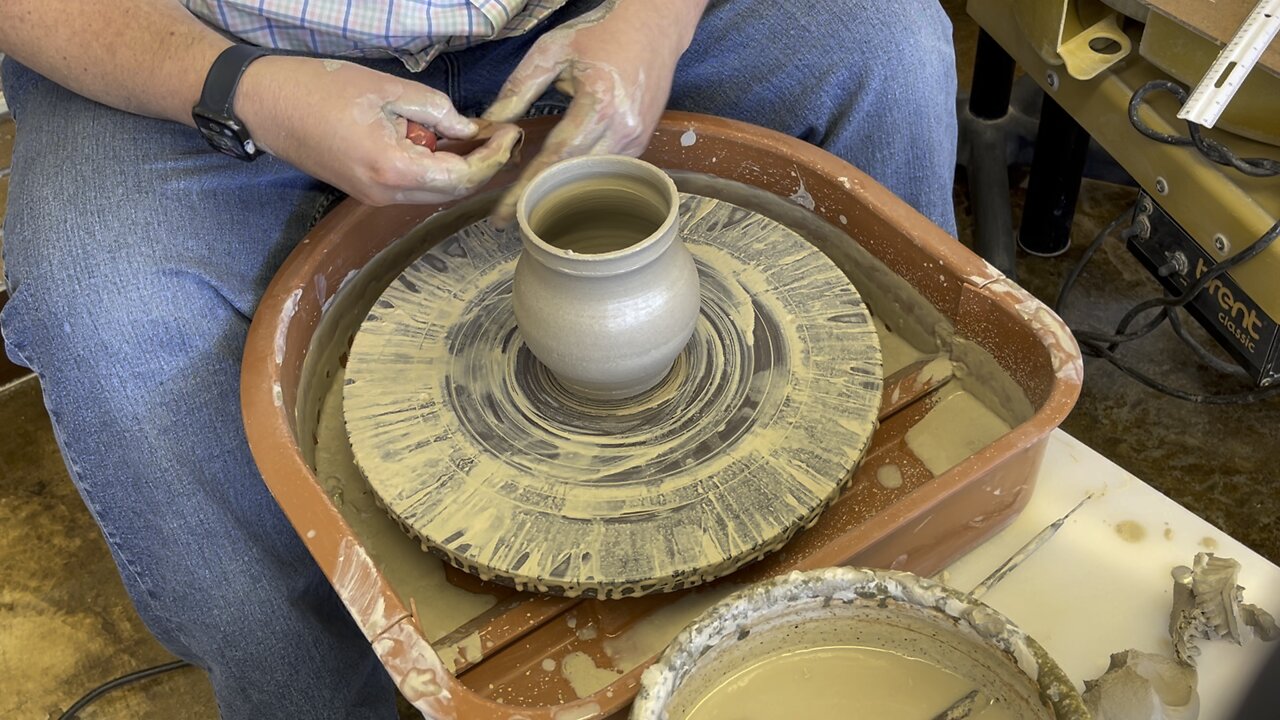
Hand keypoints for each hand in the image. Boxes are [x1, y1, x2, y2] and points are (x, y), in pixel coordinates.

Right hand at [237, 57, 522, 205]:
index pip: (461, 176)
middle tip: (499, 135)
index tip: (508, 135)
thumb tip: (469, 129)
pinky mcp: (366, 191)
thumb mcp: (387, 89)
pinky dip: (432, 167)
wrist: (264, 103)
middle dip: (481, 165)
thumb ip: (435, 110)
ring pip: (434, 192)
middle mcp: (385, 194)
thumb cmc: (318, 88)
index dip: (491, 157)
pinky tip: (438, 140)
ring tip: (471, 133)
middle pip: (452, 191)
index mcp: (393, 168)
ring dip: (457, 167)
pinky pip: (412, 186)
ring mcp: (374, 197)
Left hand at [483, 0, 703, 225]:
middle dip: (540, 201)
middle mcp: (623, 129)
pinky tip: (561, 187)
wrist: (654, 25)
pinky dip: (582, 180)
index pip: (555, 160)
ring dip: (562, 195)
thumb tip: (489, 125)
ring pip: (592, 180)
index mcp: (598, 105)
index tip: (503, 213)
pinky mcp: (641, 141)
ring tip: (531, 207)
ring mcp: (636, 139)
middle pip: (575, 180)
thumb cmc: (602, 31)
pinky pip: (607, 171)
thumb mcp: (551, 51)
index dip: (526, 189)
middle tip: (510, 219)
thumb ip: (517, 89)